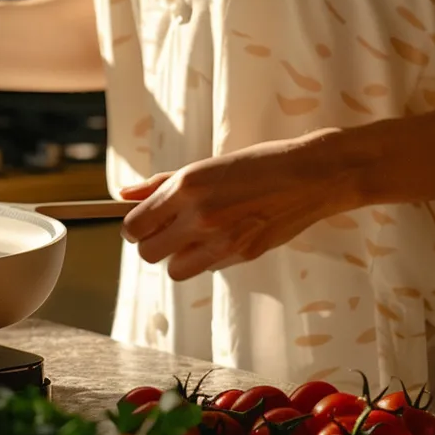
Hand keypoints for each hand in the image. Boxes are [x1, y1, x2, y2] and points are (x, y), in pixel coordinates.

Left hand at [117, 129, 368, 280]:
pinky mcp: (243, 255)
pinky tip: (227, 236)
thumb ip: (161, 184)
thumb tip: (123, 195)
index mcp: (186, 186)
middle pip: (148, 254)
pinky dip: (208, 258)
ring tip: (197, 236)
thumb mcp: (204, 166)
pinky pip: (206, 268)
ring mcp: (222, 240)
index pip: (135, 226)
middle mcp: (200, 216)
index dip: (134, 228)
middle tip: (168, 230)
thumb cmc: (257, 164)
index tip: (144, 223)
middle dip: (152, 244)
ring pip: (174, 270)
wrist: (311, 174)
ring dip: (179, 257)